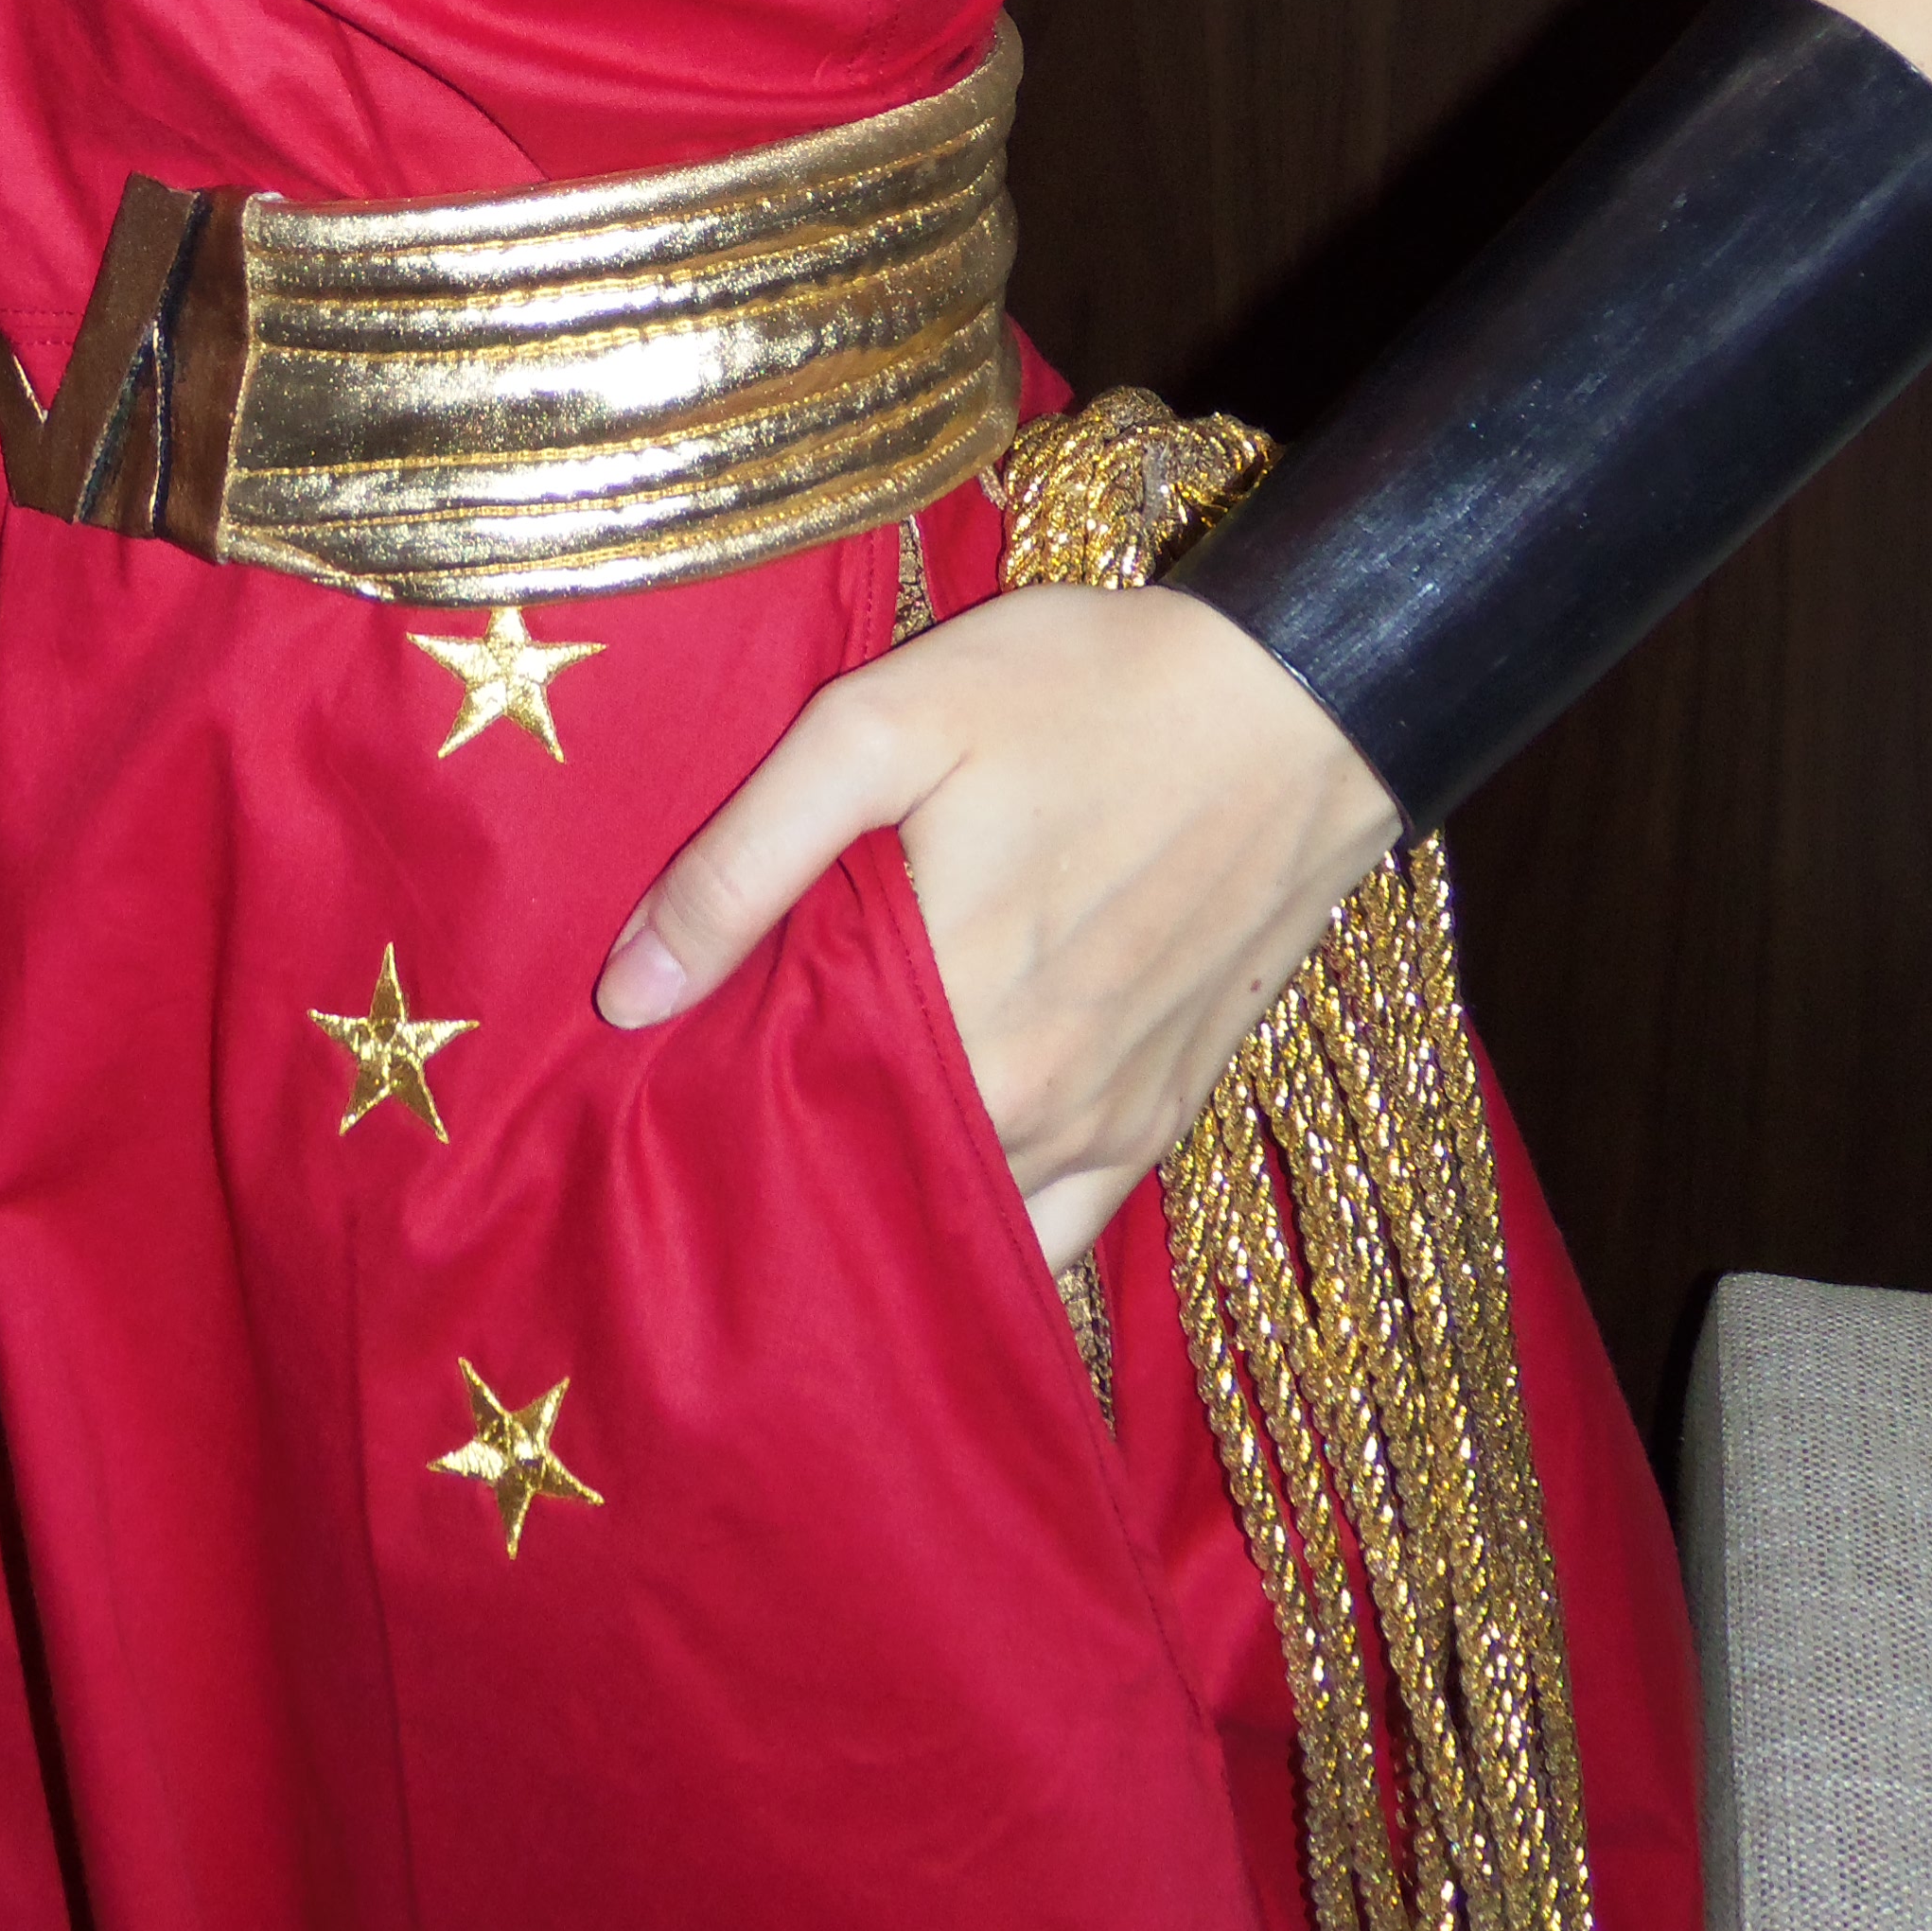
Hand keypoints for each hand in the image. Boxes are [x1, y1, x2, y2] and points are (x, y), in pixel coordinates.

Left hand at [594, 584, 1402, 1265]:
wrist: (1303, 705)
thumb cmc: (1085, 695)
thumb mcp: (886, 726)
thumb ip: (747, 862)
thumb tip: (628, 997)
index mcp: (944, 1013)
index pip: (781, 1116)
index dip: (713, 1098)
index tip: (664, 1070)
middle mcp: (1027, 1104)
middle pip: (864, 1170)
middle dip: (790, 1146)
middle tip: (730, 1095)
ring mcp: (1102, 1127)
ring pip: (955, 1210)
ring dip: (882, 1185)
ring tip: (821, 1128)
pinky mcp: (1159, 1124)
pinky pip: (1053, 1235)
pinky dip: (988, 1227)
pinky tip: (934, 1182)